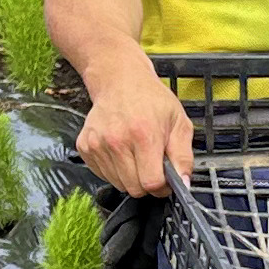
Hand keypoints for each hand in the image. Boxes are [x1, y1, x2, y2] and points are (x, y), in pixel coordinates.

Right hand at [75, 65, 194, 197]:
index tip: (165, 179)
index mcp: (143, 135)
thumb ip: (183, 156)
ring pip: (118, 184)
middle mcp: (117, 141)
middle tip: (151, 164)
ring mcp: (97, 145)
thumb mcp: (179, 122)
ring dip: (130, 176)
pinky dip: (114, 169)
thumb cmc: (151, 100)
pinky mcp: (85, 147)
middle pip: (134, 188)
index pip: (151, 183)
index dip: (162, 187)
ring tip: (136, 153)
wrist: (120, 80)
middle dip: (146, 182)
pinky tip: (121, 151)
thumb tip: (183, 184)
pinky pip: (103, 175)